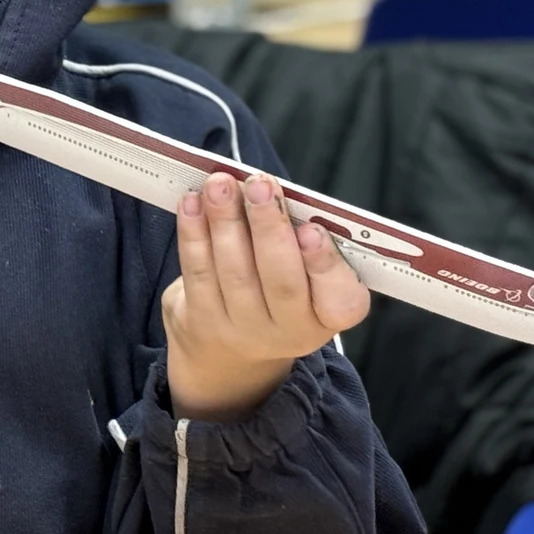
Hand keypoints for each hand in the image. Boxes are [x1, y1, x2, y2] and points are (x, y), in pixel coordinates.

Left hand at [161, 172, 369, 420]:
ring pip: (235, 272)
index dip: (325, 264)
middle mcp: (290, 331)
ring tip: (220, 184)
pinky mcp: (202, 322)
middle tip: (260, 185)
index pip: (341, 300)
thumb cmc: (276, 287)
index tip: (312, 229)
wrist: (228, 349)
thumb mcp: (305, 273)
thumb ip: (301, 238)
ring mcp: (243, 331)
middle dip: (269, 226)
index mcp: (329, 316)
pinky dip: (193, 233)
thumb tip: (273, 193)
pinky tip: (192, 203)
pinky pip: (197, 273)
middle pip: (281, 280)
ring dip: (225, 220)